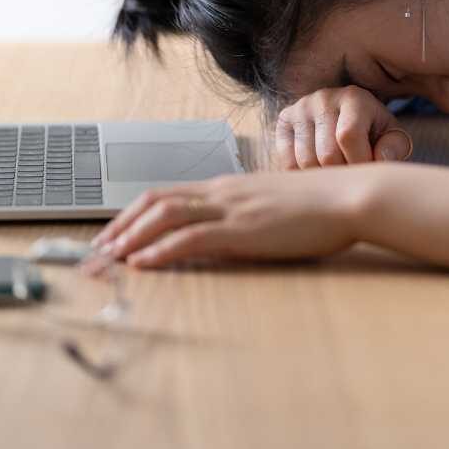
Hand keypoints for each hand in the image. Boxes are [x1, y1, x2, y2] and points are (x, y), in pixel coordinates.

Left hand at [85, 167, 380, 269]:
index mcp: (229, 187)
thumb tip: (232, 229)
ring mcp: (231, 207)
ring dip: (130, 237)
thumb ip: (250, 213)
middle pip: (155, 201)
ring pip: (164, 215)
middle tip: (96, 251)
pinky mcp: (243, 228)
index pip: (168, 194)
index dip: (135, 214)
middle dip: (120, 226)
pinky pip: (191, 236)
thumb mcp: (276, 205)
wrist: (352, 193)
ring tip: (108, 258)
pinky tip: (144, 261)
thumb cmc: (323, 203)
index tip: (115, 234)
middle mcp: (222, 192)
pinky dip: (161, 248)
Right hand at [275, 85, 412, 169]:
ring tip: (337, 176)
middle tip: (352, 179)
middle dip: (342, 175)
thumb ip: (394, 147)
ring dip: (323, 178)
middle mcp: (323, 98)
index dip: (358, 163)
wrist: (348, 118)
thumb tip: (378, 158)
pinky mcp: (284, 120)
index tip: (366, 173)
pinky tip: (319, 173)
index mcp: (354, 98)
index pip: (348, 136)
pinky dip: (303, 176)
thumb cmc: (374, 134)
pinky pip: (287, 162)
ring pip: (305, 161)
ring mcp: (300, 108)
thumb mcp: (391, 137)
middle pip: (326, 154)